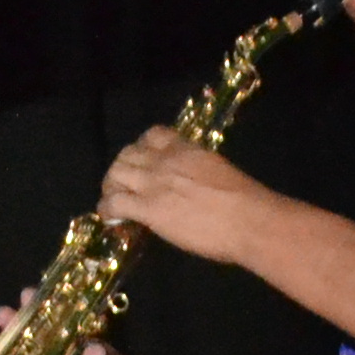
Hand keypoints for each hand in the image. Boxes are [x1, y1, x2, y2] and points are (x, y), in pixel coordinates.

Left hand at [94, 122, 270, 263]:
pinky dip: (107, 209)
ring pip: (115, 173)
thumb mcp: (218, 171)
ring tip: (114, 201)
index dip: (141, 148)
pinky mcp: (148, 208)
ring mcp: (154, 183)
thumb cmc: (245, 201)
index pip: (153, 135)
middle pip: (127, 153)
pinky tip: (111, 219)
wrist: (247, 219)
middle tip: (124, 186)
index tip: (143, 162)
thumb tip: (191, 184)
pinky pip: (114, 202)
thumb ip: (198, 171)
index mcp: (187, 149)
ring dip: (110, 186)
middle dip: (121, 168)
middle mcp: (165, 160)